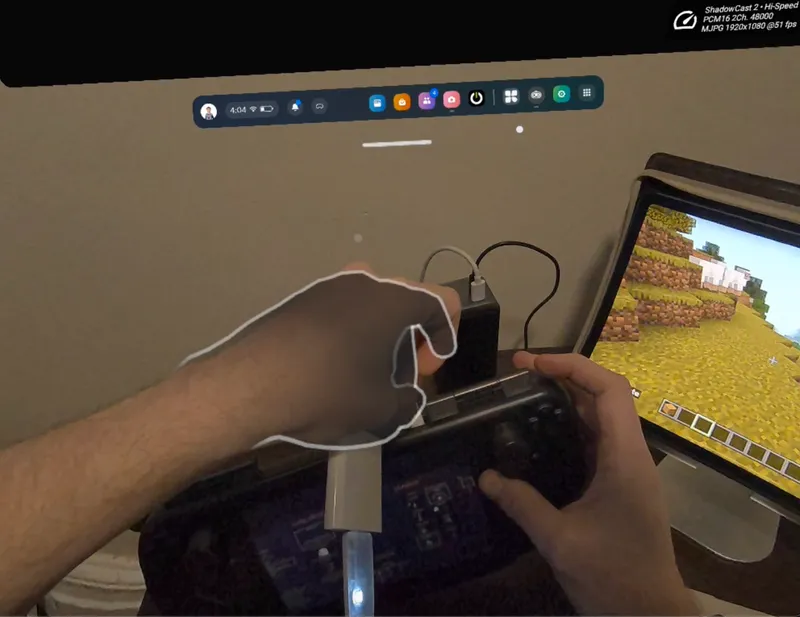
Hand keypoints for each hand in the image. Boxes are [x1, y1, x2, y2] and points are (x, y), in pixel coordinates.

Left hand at [179, 263, 459, 448]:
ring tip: (366, 372)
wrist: (252, 384)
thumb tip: (408, 399)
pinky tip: (332, 367)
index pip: (442, 302)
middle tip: (400, 373)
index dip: (446, 337)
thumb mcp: (380, 408)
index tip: (426, 370)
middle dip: (411, 337)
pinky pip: (341, 309)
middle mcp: (365, 281)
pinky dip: (350, 333)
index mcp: (394, 300)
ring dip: (379, 334)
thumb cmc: (328, 391)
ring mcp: (329, 286)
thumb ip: (409, 402)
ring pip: (372, 303)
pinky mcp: (301, 299)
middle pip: (406, 300)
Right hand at [479, 353, 699, 615]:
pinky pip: (594, 442)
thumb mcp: (560, 541)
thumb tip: (484, 477)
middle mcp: (631, 455)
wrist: (649, 615)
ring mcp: (627, 470)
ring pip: (599, 418)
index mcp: (625, 458)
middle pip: (603, 397)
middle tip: (515, 376)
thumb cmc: (613, 576)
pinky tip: (536, 437)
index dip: (572, 366)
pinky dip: (566, 428)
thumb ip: (521, 504)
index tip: (530, 364)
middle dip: (561, 377)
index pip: (609, 389)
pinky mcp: (620, 485)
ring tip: (520, 397)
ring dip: (563, 401)